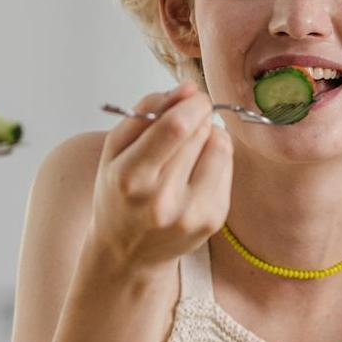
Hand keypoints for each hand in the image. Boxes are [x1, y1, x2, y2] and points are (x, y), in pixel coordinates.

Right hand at [90, 81, 232, 274]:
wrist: (127, 253)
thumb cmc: (118, 194)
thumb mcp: (115, 151)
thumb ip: (145, 112)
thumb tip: (189, 88)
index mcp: (130, 179)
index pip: (176, 128)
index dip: (191, 103)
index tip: (191, 96)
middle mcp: (162, 200)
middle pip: (199, 133)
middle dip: (197, 116)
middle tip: (185, 123)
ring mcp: (192, 213)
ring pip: (220, 146)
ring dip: (209, 135)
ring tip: (188, 150)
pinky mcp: (213, 219)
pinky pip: (227, 167)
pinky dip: (214, 159)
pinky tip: (195, 172)